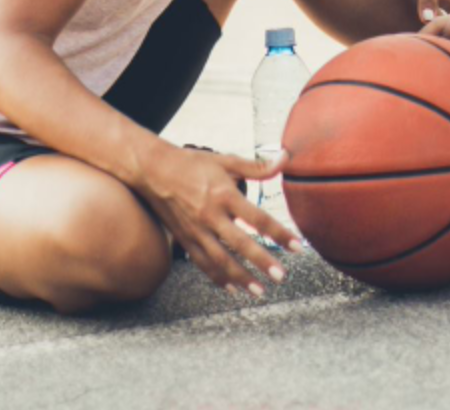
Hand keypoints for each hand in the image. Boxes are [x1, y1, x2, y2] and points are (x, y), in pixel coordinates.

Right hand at [134, 146, 300, 296]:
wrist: (152, 171)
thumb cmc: (192, 164)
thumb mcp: (226, 161)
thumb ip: (257, 167)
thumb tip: (285, 159)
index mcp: (224, 195)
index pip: (258, 218)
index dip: (279, 233)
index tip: (297, 247)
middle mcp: (210, 215)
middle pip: (240, 244)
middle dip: (262, 262)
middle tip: (281, 277)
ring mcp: (196, 230)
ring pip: (220, 260)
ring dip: (241, 277)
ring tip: (259, 291)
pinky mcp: (185, 239)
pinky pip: (203, 263)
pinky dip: (218, 278)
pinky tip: (232, 288)